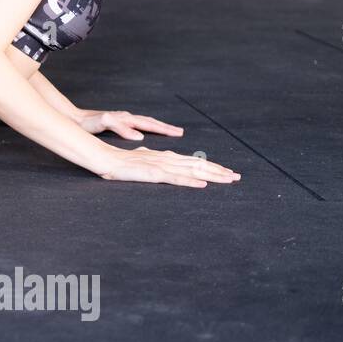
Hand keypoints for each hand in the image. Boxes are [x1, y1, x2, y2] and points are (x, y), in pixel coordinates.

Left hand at [75, 108, 183, 140]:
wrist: (75, 118)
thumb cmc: (87, 123)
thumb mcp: (103, 124)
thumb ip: (121, 128)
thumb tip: (139, 136)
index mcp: (125, 119)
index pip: (149, 124)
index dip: (164, 129)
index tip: (178, 133)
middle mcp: (126, 117)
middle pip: (150, 121)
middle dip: (165, 127)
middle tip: (180, 132)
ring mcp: (122, 119)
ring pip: (145, 122)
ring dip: (158, 126)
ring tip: (170, 131)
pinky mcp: (118, 123)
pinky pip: (138, 125)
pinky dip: (147, 127)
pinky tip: (148, 132)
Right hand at [96, 145, 240, 187]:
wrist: (105, 158)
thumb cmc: (120, 161)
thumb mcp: (141, 160)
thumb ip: (154, 161)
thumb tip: (162, 163)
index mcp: (165, 157)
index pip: (193, 161)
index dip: (211, 166)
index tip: (226, 172)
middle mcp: (167, 159)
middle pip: (198, 164)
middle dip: (219, 171)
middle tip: (237, 177)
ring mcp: (161, 166)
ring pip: (192, 171)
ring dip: (212, 175)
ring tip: (228, 180)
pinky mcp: (154, 174)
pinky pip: (176, 179)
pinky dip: (191, 182)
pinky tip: (203, 185)